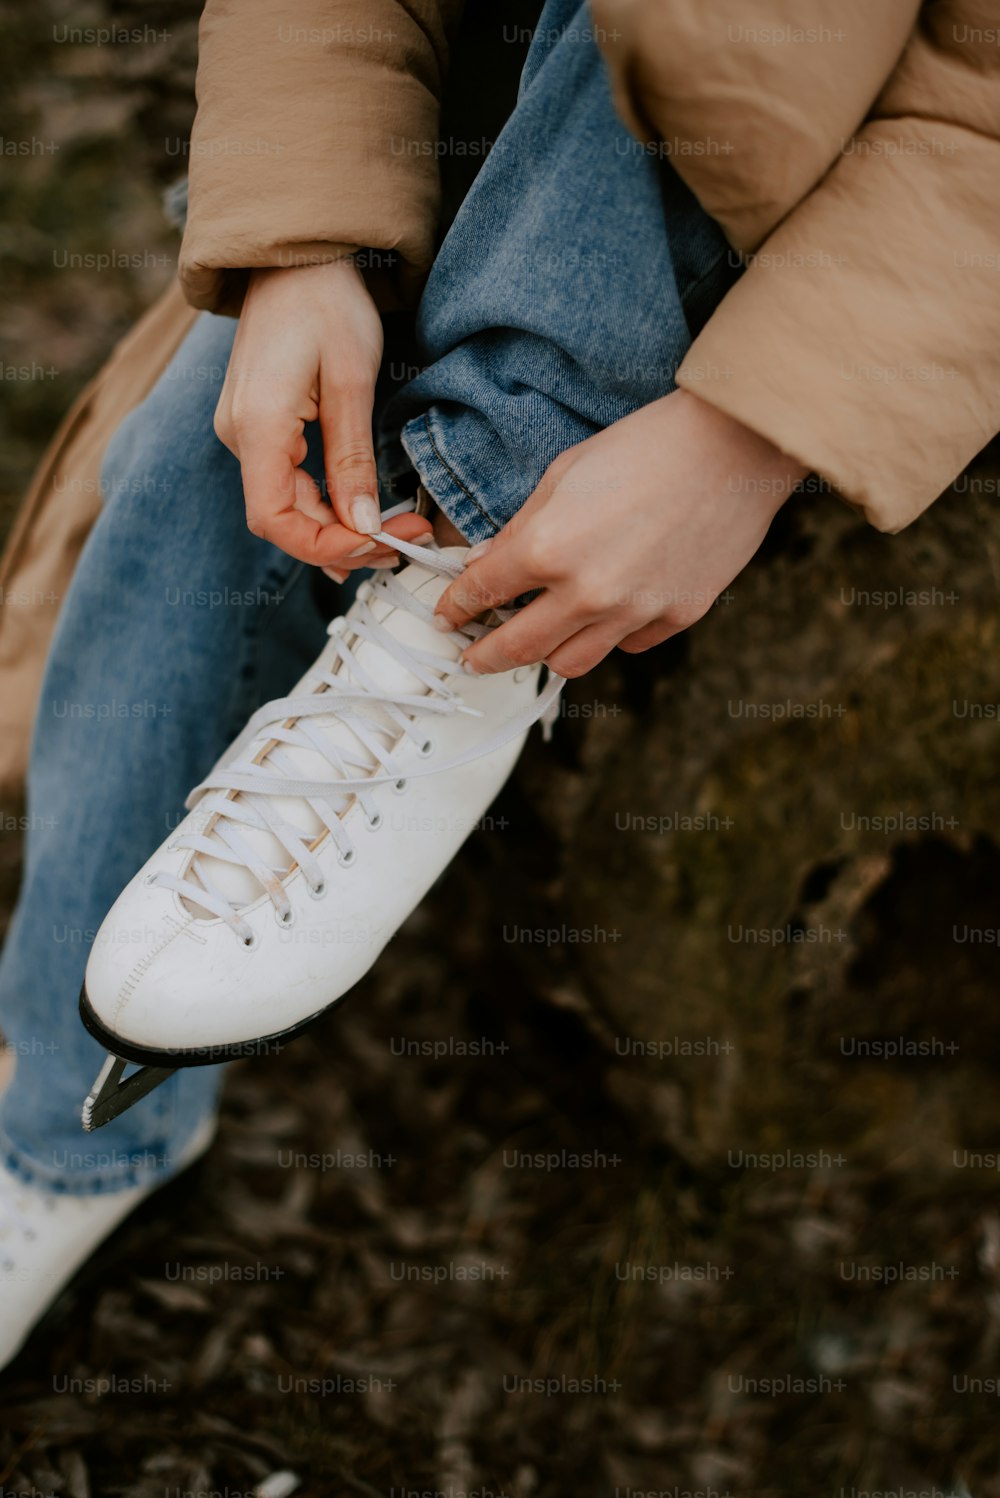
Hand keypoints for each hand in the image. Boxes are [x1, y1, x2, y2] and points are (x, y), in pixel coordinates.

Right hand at [213, 260, 430, 569]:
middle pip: (284, 521)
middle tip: (409, 540)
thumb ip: (353, 459)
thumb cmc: (325, 302)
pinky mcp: (260, 427)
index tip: (380, 543)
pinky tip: (363, 518)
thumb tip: (365, 526)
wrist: (297, 256)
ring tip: (398, 531)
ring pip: (289, 507)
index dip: (326, 546)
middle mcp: (239, 436)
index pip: (275, 521)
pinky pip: (289, 484)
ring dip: (340, 528)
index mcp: (256, 426)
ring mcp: (245, 433)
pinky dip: (327, 506)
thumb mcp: (351, 381)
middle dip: (346, 541)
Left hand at [434, 389, 808, 676]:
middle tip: (472, 657)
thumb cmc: (645, 447)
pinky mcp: (676, 617)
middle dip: (484, 655)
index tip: (448, 614)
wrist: (732, 445)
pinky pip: (627, 646)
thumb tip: (483, 564)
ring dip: (546, 655)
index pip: (481, 593)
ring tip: (538, 643)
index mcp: (547, 549)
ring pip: (571, 663)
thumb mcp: (562, 475)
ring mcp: (634, 611)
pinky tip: (604, 614)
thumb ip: (519, 528)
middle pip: (518, 648)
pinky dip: (608, 637)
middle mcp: (586, 592)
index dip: (456, 607)